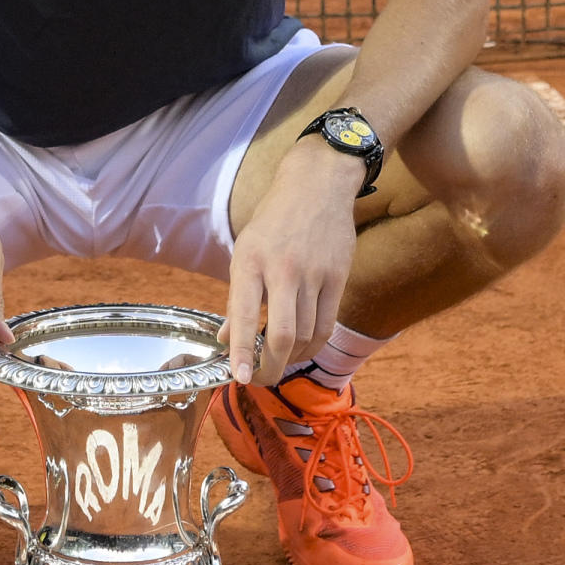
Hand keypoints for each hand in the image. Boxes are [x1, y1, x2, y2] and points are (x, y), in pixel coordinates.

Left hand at [224, 141, 363, 386]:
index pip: (244, 314)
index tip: (239, 378)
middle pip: (283, 334)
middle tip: (260, 379)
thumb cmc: (274, 221)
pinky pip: (327, 324)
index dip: (242, 351)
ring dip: (292, 358)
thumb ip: (238, 297)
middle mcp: (282, 269)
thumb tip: (226, 340)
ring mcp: (314, 274)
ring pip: (307, 335)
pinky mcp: (338, 277)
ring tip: (279, 363)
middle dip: (270, 366)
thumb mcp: (245, 251)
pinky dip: (313, 345)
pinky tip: (302, 350)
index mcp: (250, 261)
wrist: (317, 185)